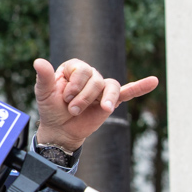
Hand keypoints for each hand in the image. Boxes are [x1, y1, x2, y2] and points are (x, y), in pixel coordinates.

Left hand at [33, 58, 158, 150]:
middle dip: (84, 96)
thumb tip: (38, 61)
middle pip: (96, 78)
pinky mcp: (110, 101)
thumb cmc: (51, 109)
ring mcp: (100, 88)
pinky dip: (140, 87)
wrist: (60, 130)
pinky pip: (127, 92)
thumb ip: (44, 77)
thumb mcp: (44, 93)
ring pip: (109, 86)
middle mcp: (89, 75)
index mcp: (73, 69)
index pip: (82, 68)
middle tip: (73, 110)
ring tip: (104, 109)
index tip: (65, 98)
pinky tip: (153, 81)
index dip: (75, 83)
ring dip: (104, 99)